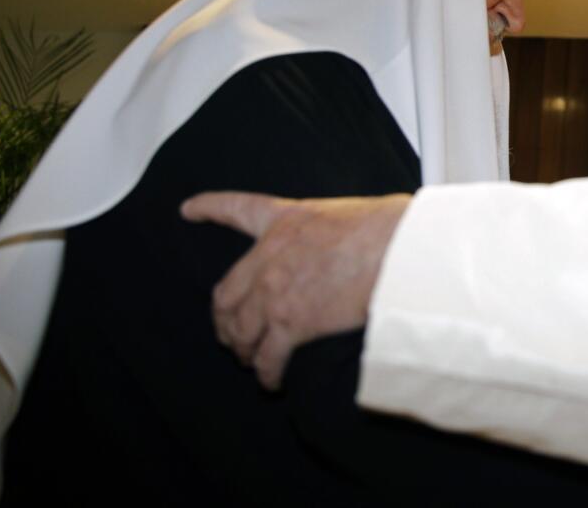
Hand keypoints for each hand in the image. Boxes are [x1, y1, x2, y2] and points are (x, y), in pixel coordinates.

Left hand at [180, 191, 411, 389]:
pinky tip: (271, 380)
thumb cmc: (389, 226)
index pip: (237, 209)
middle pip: (226, 293)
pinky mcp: (292, 323)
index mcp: (285, 220)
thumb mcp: (346, 212)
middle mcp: (269, 255)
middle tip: (231, 334)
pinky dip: (265, 373)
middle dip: (224, 319)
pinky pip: (267, 357)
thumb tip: (349, 249)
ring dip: (241, 349)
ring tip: (249, 360)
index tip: (188, 209)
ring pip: (239, 329)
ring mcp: (276, 291)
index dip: (209, 208)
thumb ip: (329, 230)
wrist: (399, 247)